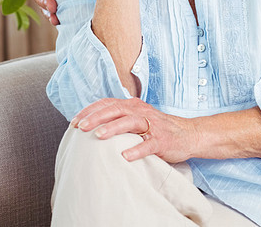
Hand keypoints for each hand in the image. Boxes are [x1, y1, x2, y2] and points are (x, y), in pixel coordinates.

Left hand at [71, 97, 198, 163]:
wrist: (186, 134)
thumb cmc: (156, 128)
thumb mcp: (137, 118)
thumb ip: (119, 119)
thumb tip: (92, 126)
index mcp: (132, 106)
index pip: (108, 104)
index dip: (90, 111)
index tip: (74, 122)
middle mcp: (141, 111)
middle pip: (116, 110)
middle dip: (97, 118)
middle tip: (80, 127)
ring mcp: (152, 125)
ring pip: (130, 122)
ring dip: (114, 128)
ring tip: (99, 136)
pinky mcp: (161, 140)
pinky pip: (148, 144)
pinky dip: (137, 150)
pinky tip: (125, 156)